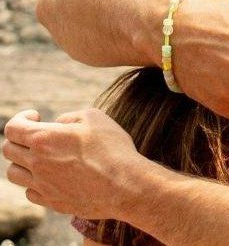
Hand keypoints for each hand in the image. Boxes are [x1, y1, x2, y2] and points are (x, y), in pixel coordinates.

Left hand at [3, 109, 150, 218]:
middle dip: (20, 139)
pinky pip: (30, 192)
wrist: (126, 185)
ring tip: (42, 158)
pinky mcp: (52, 203)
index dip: (21, 119)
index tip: (35, 116)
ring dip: (23, 162)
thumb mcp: (95, 118)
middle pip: (8, 150)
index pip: (12, 128)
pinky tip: (53, 176)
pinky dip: (36, 183)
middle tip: (38, 137)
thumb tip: (58, 124)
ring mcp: (42, 186)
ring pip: (14, 173)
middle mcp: (37, 163)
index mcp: (44, 139)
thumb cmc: (113, 149)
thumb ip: (69, 118)